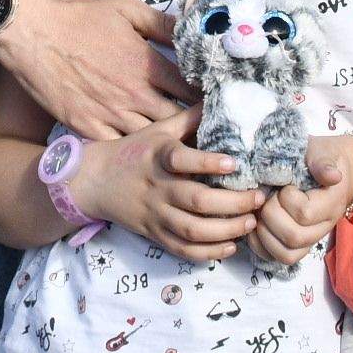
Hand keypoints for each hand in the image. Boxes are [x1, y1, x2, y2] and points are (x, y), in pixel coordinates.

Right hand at [0, 0, 189, 139]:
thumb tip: (192, 30)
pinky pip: (117, 148)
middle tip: (202, 129)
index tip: (214, 101)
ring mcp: (109, 114)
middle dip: (193, 126)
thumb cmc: (78, 16)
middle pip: (176, 122)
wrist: (31, 32)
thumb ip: (162, 22)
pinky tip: (138, 149)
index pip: (191, 91)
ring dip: (165, 142)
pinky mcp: (85, 126)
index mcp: (146, 66)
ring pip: (149, 140)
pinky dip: (130, 150)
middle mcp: (132, 95)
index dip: (206, 98)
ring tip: (179, 145)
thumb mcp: (126, 8)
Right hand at [76, 109, 264, 262]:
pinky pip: (183, 250)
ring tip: (251, 223)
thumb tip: (218, 100)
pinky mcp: (154, 235)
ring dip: (226, 230)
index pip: (181, 160)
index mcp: (158, 157)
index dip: (207, 163)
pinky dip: (208, 253)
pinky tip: (230, 245)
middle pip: (196, 200)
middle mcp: (157, 187)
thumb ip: (188, 119)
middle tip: (258, 198)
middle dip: (233, 203)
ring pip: (192, 230)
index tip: (234, 163)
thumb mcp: (157, 130)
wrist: (94, 181)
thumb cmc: (133, 152)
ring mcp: (155, 214)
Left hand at [252, 138, 352, 267]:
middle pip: (293, 237)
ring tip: (260, 212)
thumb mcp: (321, 153)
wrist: (330, 171)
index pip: (304, 214)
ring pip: (285, 254)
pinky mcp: (296, 246)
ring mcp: (309, 240)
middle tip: (268, 198)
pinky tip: (255, 227)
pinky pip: (277, 258)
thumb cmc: (319, 159)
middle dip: (271, 216)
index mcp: (330, 204)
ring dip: (264, 233)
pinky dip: (261, 246)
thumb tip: (333, 175)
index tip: (284, 185)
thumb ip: (323, 162)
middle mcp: (322, 227)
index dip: (287, 199)